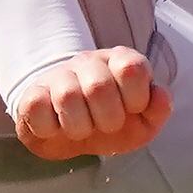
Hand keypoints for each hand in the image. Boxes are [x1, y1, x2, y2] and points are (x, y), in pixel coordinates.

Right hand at [8, 44, 167, 160]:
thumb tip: (160, 96)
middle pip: (99, 86)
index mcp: (119, 62)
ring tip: (81, 129)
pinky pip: (37, 107)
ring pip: (68, 96)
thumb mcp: (140, 123)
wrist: (66, 128)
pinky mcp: (32, 94)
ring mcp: (58, 75)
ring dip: (79, 127)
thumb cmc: (108, 120)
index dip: (136, 98)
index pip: (132, 68)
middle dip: (108, 119)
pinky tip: (56, 127)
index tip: (132, 111)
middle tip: (105, 125)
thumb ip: (157, 110)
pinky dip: (50, 128)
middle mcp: (89, 62)